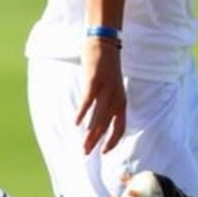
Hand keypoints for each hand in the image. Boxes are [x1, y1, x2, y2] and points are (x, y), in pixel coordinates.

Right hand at [77, 39, 127, 153]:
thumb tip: (96, 120)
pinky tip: (76, 123)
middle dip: (97, 141)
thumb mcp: (110, 88)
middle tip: (86, 153)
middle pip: (107, 125)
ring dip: (90, 133)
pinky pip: (88, 100)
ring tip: (83, 145)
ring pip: (98, 116)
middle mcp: (116, 97)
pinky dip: (82, 112)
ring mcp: (106, 89)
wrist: (105, 43)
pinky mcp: (95, 81)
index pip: (120, 126)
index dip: (113, 140)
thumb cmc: (105, 67)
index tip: (104, 152)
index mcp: (121, 100)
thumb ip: (105, 103)